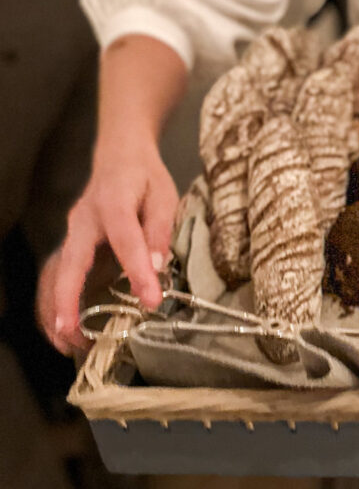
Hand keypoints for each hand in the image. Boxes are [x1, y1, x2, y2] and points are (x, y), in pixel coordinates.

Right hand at [50, 136, 178, 352]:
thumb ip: (159, 231)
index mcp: (113, 202)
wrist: (119, 155)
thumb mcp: (164, 196)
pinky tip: (66, 331)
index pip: (126, 241)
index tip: (151, 301)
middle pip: (69, 263)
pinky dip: (56, 306)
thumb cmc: (145, 177)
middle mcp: (83, 220)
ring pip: (53, 276)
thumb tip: (157, 267)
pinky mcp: (68, 245)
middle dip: (67, 301)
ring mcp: (70, 233)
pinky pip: (55, 278)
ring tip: (71, 345)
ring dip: (57, 311)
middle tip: (74, 336)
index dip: (137, 272)